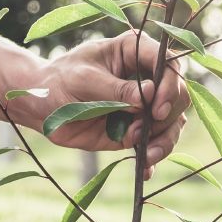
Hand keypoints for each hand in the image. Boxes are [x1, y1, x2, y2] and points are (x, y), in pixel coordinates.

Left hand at [21, 31, 188, 176]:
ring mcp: (145, 106)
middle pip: (178, 95)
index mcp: (135, 51)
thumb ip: (116, 89)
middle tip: (147, 129)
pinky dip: (153, 157)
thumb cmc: (59, 81)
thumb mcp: (84, 80)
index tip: (157, 108)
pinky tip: (145, 170)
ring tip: (148, 155)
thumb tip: (148, 94)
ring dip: (165, 140)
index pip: (168, 64)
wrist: (42, 106)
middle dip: (168, 115)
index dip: (170, 86)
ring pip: (173, 122)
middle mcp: (147, 77)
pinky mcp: (138, 129)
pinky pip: (156, 144)